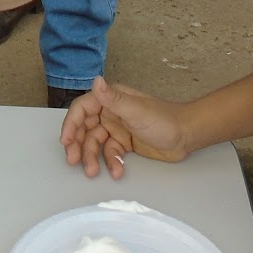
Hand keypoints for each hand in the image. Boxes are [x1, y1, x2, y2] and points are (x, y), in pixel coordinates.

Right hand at [60, 77, 190, 178]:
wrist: (187, 136)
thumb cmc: (164, 120)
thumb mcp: (136, 110)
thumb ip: (113, 98)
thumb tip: (96, 80)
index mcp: (111, 99)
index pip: (82, 109)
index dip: (71, 124)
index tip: (65, 141)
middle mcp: (110, 112)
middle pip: (84, 128)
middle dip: (77, 145)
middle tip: (73, 161)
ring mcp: (117, 128)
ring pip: (95, 144)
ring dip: (92, 157)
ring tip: (93, 172)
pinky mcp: (124, 143)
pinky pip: (110, 154)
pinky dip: (111, 163)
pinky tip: (118, 171)